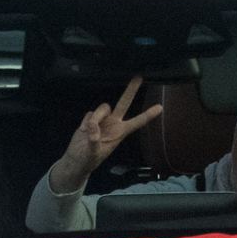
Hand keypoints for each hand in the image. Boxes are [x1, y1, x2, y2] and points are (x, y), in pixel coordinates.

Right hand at [47, 76, 163, 194]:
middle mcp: (113, 123)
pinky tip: (83, 131)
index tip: (160, 107)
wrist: (76, 159)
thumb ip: (93, 140)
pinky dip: (85, 122)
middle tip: (138, 77)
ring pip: (102, 108)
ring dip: (96, 118)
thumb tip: (93, 127)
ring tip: (89, 132)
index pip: (137, 122)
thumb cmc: (88, 160)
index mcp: (120, 133)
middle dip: (130, 90)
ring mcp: (102, 120)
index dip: (148, 115)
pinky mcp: (90, 118)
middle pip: (123, 103)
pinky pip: (89, 114)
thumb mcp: (93, 154)